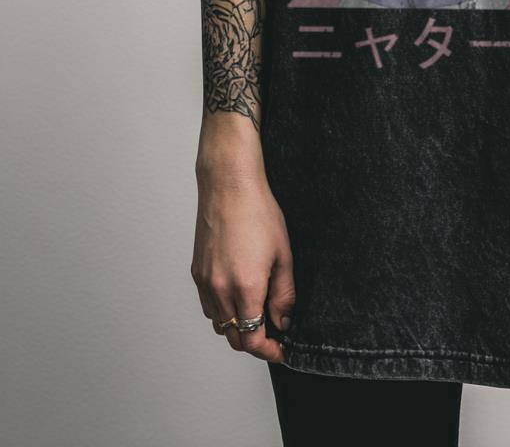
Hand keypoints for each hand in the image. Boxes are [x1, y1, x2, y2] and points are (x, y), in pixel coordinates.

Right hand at [191, 169, 295, 363]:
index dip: (268, 351)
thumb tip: (284, 321)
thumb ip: (284, 294)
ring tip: (258, 312)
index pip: (252, 340)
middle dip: (255, 342)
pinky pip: (208, 306)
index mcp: (245, 287)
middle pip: (234, 338)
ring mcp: (205, 282)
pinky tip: (238, 296)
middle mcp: (220, 289)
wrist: (229, 186)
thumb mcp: (283, 254)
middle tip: (274, 334)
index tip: (280, 350)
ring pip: (219, 324)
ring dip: (237, 327)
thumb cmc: (258, 213)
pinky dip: (223, 311)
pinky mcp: (196, 273)